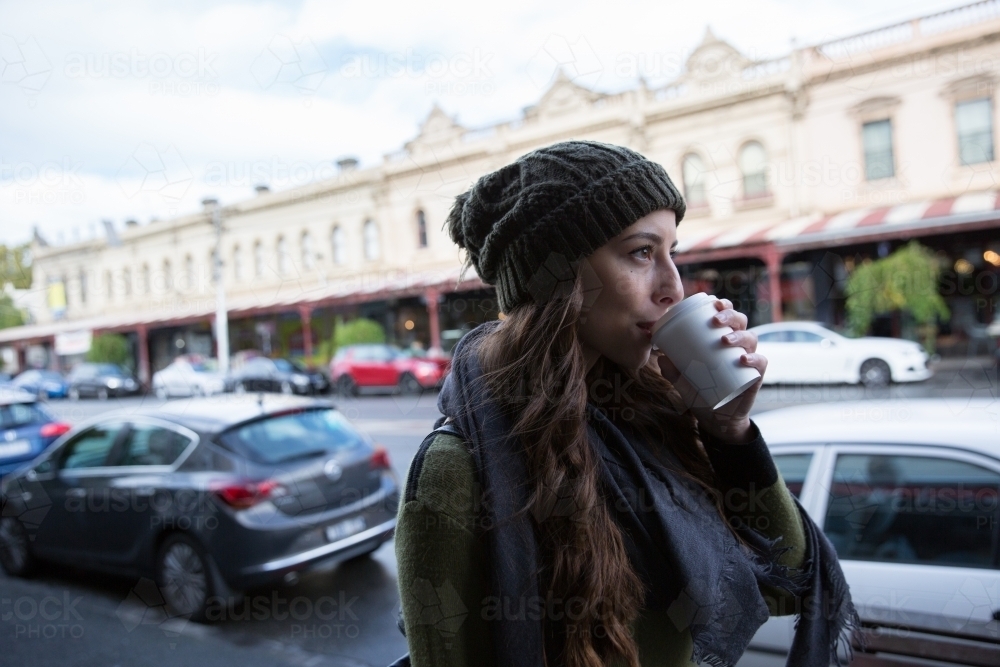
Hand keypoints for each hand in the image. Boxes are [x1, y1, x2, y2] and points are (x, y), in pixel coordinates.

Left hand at [655, 296, 766, 443]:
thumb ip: (672, 370)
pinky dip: (754, 359)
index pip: (727, 315)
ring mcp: (749, 360)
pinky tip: (743, 360)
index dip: (723, 305)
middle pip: (740, 321)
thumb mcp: (683, 382)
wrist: (716, 419)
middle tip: (715, 321)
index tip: (713, 302)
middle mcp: (738, 346)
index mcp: (722, 340)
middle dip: (730, 315)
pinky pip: (761, 362)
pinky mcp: (756, 376)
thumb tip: (660, 356)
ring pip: (751, 338)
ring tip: (725, 340)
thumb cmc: (701, 394)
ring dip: (739, 335)